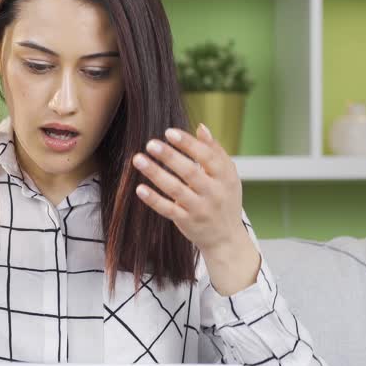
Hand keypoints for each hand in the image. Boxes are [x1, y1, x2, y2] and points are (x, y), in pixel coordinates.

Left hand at [130, 124, 258, 293]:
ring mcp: (199, 208)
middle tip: (150, 144)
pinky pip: (168, 209)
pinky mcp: (187, 222)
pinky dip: (153, 199)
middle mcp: (213, 192)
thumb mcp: (228, 175)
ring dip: (156, 174)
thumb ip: (215, 151)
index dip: (188, 144)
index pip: (207, 156)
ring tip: (138, 159)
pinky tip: (140, 188)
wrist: (227, 237)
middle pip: (190, 172)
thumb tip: (201, 127)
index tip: (169, 132)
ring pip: (176, 190)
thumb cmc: (225, 198)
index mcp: (224, 177)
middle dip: (169, 156)